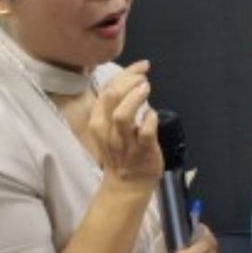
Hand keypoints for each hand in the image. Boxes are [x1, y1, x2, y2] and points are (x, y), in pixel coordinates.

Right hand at [90, 60, 161, 193]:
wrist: (127, 185)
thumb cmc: (122, 151)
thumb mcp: (111, 126)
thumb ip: (119, 103)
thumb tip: (135, 77)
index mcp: (98, 121)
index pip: (106, 90)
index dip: (125, 74)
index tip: (141, 67)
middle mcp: (107, 131)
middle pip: (111, 98)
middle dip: (128, 82)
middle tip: (143, 78)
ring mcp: (124, 142)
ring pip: (123, 116)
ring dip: (135, 98)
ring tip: (146, 88)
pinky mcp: (142, 152)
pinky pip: (145, 133)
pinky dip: (150, 120)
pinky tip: (152, 115)